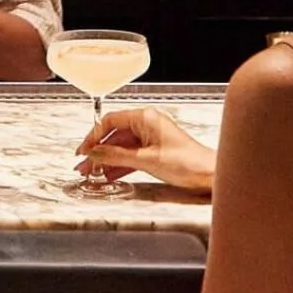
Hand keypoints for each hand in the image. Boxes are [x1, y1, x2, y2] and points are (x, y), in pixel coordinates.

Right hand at [75, 107, 214, 193]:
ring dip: (106, 160)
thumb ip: (117, 156)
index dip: (93, 136)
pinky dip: (119, 165)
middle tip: (84, 165)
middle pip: (114, 135)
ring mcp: (151, 138)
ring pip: (121, 147)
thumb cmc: (187, 162)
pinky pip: (131, 156)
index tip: (83, 150)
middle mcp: (147, 124)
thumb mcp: (146, 160)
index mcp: (145, 118)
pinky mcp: (155, 151)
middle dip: (97, 151)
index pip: (110, 121)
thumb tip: (95, 152)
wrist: (209, 174)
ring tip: (92, 173)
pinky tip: (109, 174)